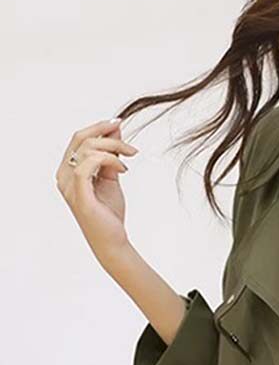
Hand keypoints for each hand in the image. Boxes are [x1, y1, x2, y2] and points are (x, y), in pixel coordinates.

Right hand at [55, 117, 139, 266]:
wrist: (112, 241)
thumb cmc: (109, 213)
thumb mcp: (111, 178)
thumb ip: (110, 156)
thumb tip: (115, 131)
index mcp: (68, 170)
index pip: (79, 138)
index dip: (98, 127)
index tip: (119, 124)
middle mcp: (63, 175)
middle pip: (81, 139)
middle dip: (107, 135)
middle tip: (129, 144)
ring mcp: (69, 185)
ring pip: (87, 149)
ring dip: (113, 148)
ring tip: (129, 159)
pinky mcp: (79, 195)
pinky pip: (87, 165)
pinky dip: (108, 160)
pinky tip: (122, 169)